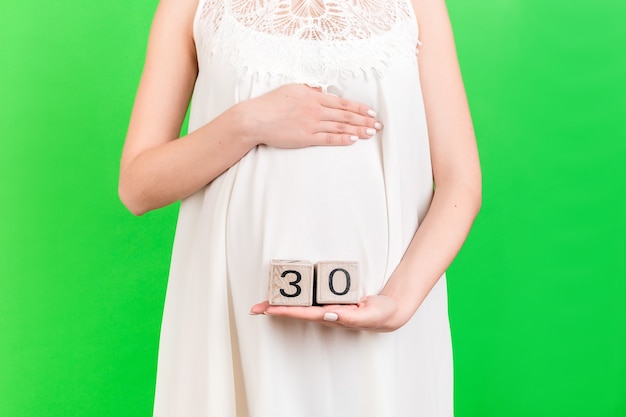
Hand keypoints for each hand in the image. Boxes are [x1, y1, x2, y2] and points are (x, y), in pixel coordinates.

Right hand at [240, 84, 382, 147]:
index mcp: (313, 96)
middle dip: (365, 120)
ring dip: (358, 130)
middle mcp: (316, 109)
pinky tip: (354, 140)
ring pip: (340, 127)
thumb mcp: (292, 89)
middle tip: (379, 125)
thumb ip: (309, 90)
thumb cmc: (271, 104)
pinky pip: (328, 138)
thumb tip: (321, 90)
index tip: (371, 112)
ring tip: (372, 133)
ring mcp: (311, 124)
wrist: (255, 118)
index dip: (359, 108)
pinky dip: (342, 139)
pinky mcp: (306, 137)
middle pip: (346, 115)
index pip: (342, 103)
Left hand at [250, 294, 405, 331]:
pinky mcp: (330, 299)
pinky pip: (309, 298)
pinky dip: (294, 297)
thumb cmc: (379, 315)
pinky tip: (283, 293)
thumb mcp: (369, 315)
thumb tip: (328, 313)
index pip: (305, 313)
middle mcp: (326, 313)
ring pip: (299, 305)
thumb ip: (350, 316)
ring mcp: (327, 307)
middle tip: (254, 307)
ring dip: (281, 304)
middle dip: (275, 309)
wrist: (389, 312)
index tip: (269, 309)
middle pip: (296, 311)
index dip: (287, 311)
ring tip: (261, 302)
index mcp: (333, 317)